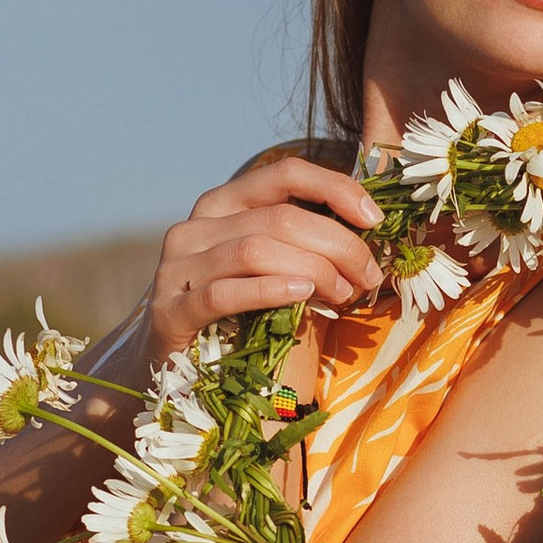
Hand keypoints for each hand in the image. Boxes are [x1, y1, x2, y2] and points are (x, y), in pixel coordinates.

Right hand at [147, 151, 382, 361]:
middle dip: (338, 244)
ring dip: (313, 270)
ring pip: (255, 250)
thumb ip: (306, 247)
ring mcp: (177, 267)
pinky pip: (224, 292)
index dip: (334, 188)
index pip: (284, 174)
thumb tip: (369, 234)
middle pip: (279, 217)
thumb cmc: (236, 317)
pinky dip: (270, 290)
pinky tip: (302, 296)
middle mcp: (196, 226)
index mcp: (223, 205)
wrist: (168, 369)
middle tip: (368, 276)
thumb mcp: (273, 271)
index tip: (373, 219)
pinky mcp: (170, 310)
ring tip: (343, 294)